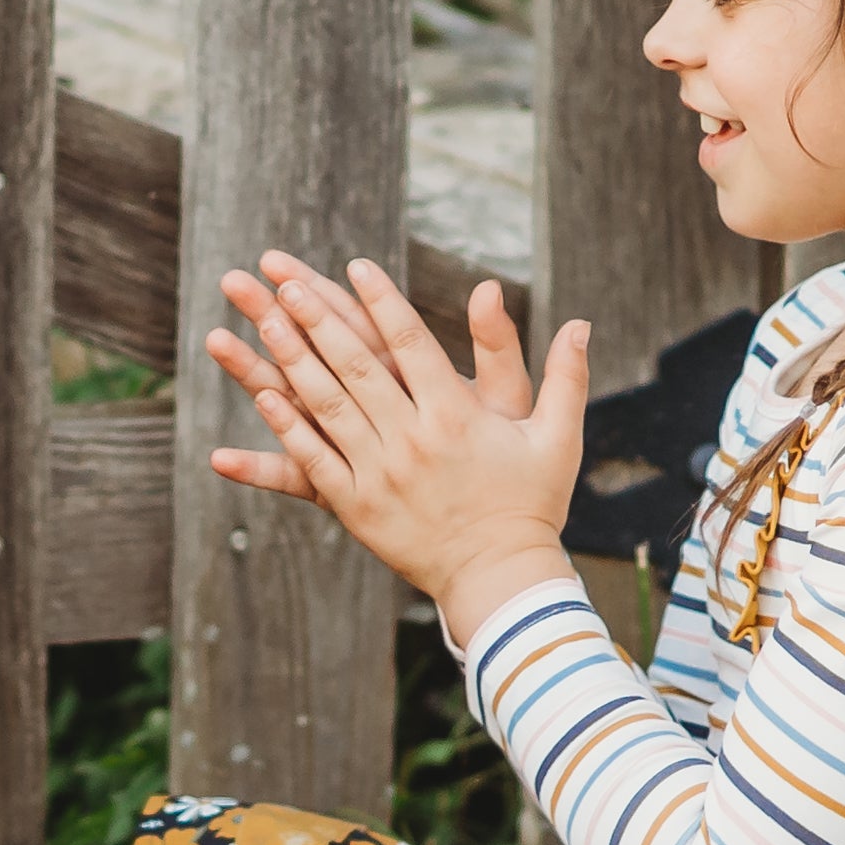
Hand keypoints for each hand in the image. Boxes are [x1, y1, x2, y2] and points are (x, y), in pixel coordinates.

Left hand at [206, 255, 589, 636]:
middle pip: (358, 366)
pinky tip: (262, 394)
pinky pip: (313, 461)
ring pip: (328, 406)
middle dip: (320, 318)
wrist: (501, 579)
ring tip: (267, 319)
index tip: (357, 264)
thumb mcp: (557, 437)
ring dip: (294, 358)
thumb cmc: (532, 504)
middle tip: (288, 280)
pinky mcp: (357, 508)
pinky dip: (287, 425)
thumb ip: (565, 376)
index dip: (383, 301)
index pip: (413, 344)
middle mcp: (414, 440)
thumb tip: (582, 323)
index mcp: (457, 417)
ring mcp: (380, 475)